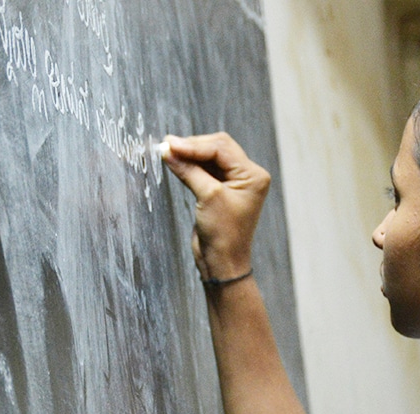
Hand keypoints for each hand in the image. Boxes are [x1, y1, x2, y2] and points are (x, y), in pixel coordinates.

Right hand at [161, 132, 270, 282]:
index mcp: (252, 175)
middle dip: (192, 146)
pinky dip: (190, 165)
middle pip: (216, 148)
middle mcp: (246, 175)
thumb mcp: (208, 197)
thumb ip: (189, 170)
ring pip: (209, 157)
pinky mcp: (220, 190)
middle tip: (167, 146)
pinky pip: (204, 170)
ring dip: (189, 154)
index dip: (194, 145)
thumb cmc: (224, 234)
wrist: (222, 262)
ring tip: (167, 152)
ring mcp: (233, 182)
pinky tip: (176, 162)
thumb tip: (169, 150)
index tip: (170, 145)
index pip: (221, 148)